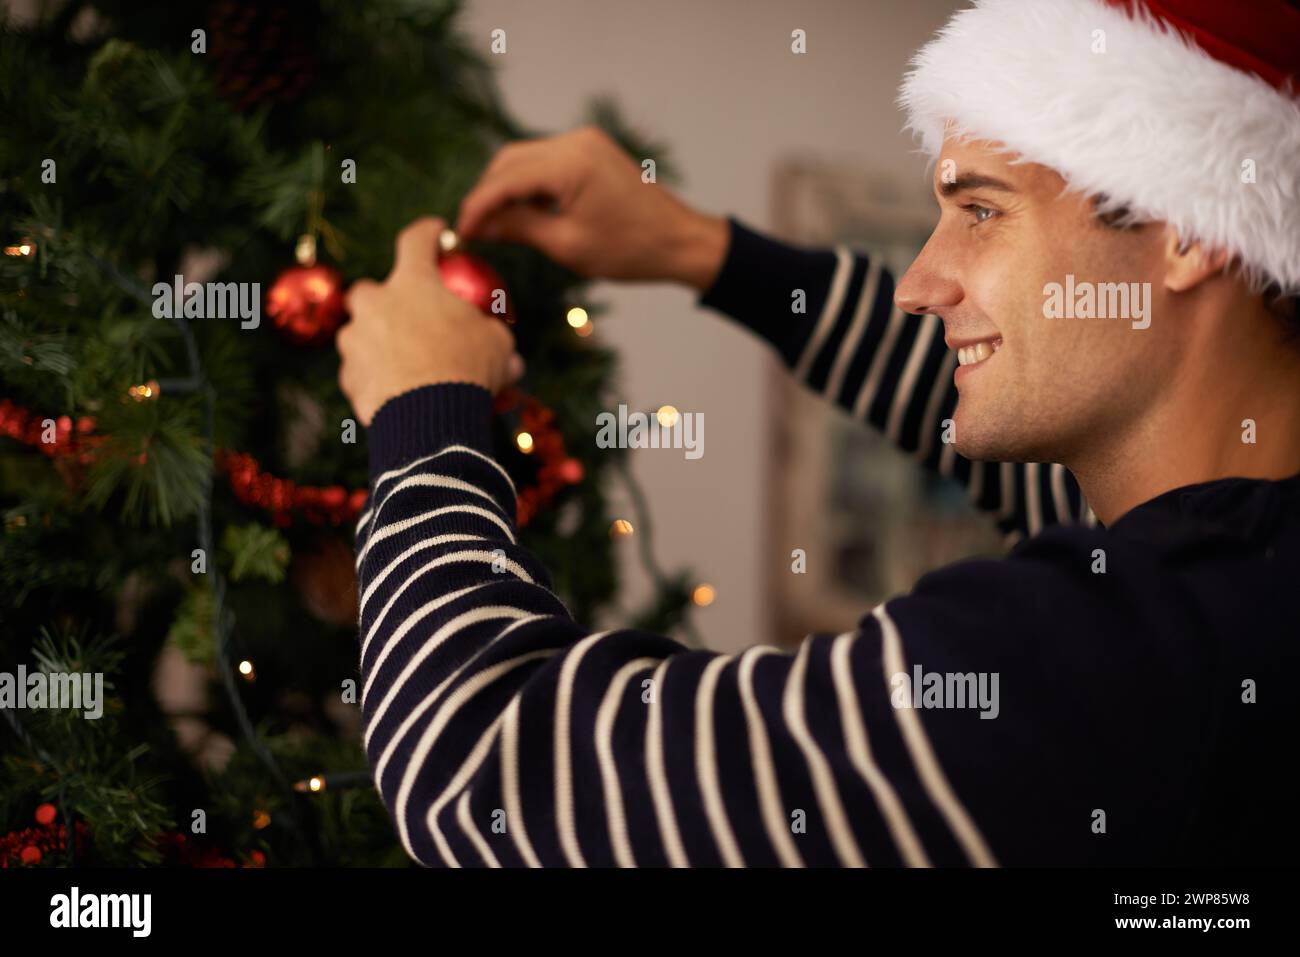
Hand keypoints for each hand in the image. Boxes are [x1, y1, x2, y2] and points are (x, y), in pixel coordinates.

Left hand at [337, 217, 522, 426]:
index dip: (428, 234)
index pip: (416, 241)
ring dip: (379, 345)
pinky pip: (361, 372)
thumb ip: (495, 341)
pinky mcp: (349, 377)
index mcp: (412, 283)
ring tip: (406, 368)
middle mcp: (375, 304)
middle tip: (407, 318)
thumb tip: (513, 361)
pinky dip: (376, 379)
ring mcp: (355, 340)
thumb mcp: (497, 348)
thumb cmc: (467, 369)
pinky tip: (398, 395)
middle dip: (385, 302)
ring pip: (361, 335)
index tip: (436, 232)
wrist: (430, 419)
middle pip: (370, 290)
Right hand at [456, 125, 728, 291]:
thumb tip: (483, 226)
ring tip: (495, 227)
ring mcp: (585, 142)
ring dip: (506, 189)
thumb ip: (520, 229)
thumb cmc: (631, 250)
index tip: (461, 233)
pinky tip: (524, 214)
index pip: (505, 179)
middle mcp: (576, 142)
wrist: (679, 241)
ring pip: (525, 160)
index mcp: (571, 163)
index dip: (478, 206)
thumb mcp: (568, 245)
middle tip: (473, 230)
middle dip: (488, 195)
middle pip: (510, 161)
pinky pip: (547, 163)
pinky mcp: (591, 151)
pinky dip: (530, 185)